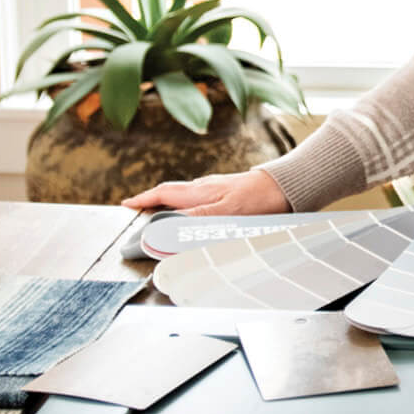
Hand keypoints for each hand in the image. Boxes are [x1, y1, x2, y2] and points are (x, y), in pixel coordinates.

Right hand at [121, 168, 289, 216]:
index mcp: (200, 192)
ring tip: (160, 213)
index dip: (143, 200)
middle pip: (172, 192)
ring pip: (186, 195)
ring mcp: (218, 187)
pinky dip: (188, 204)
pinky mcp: (229, 191)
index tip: (126, 205)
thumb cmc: (259, 199)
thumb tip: (166, 226)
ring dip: (170, 202)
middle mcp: (206, 187)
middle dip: (152, 200)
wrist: (287, 186)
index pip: (164, 194)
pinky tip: (194, 212)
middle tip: (137, 209)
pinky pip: (200, 197)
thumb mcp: (224, 212)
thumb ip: (195, 219)